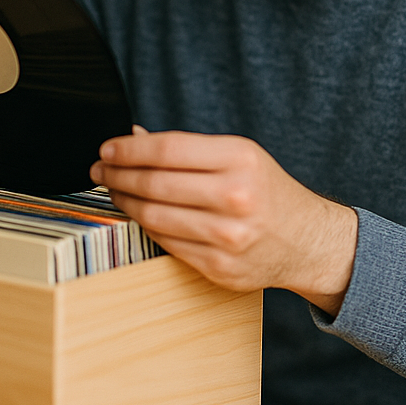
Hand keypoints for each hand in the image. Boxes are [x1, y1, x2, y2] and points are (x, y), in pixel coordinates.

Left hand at [90, 128, 357, 314]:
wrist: (305, 240)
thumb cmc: (266, 190)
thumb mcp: (238, 155)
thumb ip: (187, 148)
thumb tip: (132, 137)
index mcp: (240, 160)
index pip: (167, 150)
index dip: (129, 149)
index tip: (107, 149)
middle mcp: (236, 198)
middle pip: (155, 184)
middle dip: (118, 175)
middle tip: (100, 170)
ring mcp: (227, 237)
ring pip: (154, 217)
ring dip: (125, 202)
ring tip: (114, 191)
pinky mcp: (219, 267)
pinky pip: (166, 243)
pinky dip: (146, 227)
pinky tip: (139, 215)